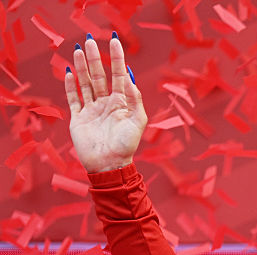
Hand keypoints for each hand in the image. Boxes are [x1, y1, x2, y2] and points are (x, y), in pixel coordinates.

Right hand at [65, 34, 147, 173]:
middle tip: (89, 39)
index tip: (114, 41)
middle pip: (99, 75)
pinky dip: (71, 85)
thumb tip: (131, 80)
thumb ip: (135, 101)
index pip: (118, 75)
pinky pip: (74, 98)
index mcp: (122, 103)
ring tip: (78, 49)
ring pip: (86, 83)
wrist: (110, 165)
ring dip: (82, 66)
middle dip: (95, 57)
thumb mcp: (137, 122)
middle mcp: (106, 103)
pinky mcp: (79, 118)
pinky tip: (69, 72)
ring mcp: (92, 110)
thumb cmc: (127, 146)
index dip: (117, 58)